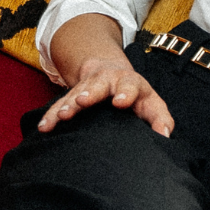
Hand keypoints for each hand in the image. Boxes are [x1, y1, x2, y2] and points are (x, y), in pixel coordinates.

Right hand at [37, 57, 173, 136]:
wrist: (110, 73)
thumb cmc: (136, 96)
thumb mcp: (152, 103)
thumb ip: (160, 119)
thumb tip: (164, 136)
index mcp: (130, 83)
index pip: (130, 85)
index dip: (125, 93)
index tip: (120, 102)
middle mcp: (107, 82)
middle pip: (98, 85)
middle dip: (90, 93)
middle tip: (82, 101)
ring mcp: (87, 88)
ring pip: (75, 94)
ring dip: (67, 105)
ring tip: (61, 117)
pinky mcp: (72, 97)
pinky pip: (59, 106)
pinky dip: (51, 116)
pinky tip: (44, 128)